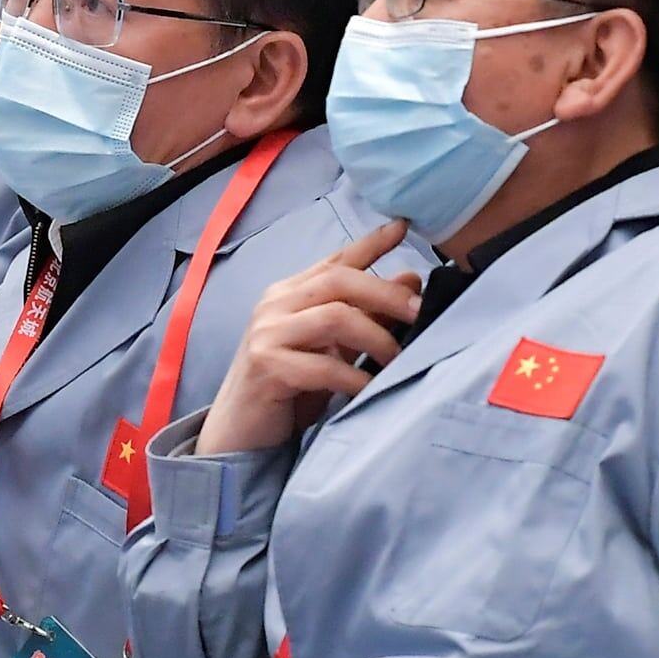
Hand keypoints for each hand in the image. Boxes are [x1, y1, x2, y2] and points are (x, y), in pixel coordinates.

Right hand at [196, 221, 418, 455]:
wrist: (238, 431)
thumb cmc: (287, 388)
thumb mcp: (332, 348)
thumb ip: (365, 315)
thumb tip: (411, 282)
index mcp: (289, 293)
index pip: (335, 260)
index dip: (371, 242)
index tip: (403, 226)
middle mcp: (275, 304)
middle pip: (339, 281)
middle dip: (386, 293)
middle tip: (420, 312)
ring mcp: (267, 333)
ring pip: (334, 318)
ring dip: (376, 338)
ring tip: (397, 359)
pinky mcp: (266, 366)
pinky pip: (323, 366)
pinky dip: (355, 377)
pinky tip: (369, 388)